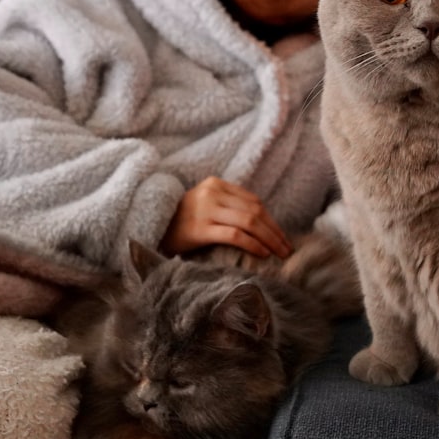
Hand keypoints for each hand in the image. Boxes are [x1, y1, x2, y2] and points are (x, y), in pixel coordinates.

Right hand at [160, 176, 292, 258]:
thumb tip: (264, 226)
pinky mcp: (200, 228)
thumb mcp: (206, 205)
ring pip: (249, 221)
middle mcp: (211, 193)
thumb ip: (229, 207)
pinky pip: (234, 234)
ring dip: (269, 239)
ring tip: (279, 254)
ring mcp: (205, 209)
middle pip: (255, 211)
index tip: (283, 237)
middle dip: (275, 231)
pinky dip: (252, 244)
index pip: (254, 201)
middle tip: (287, 249)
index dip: (272, 220)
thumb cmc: (182, 223)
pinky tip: (262, 254)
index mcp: (215, 184)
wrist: (151, 229)